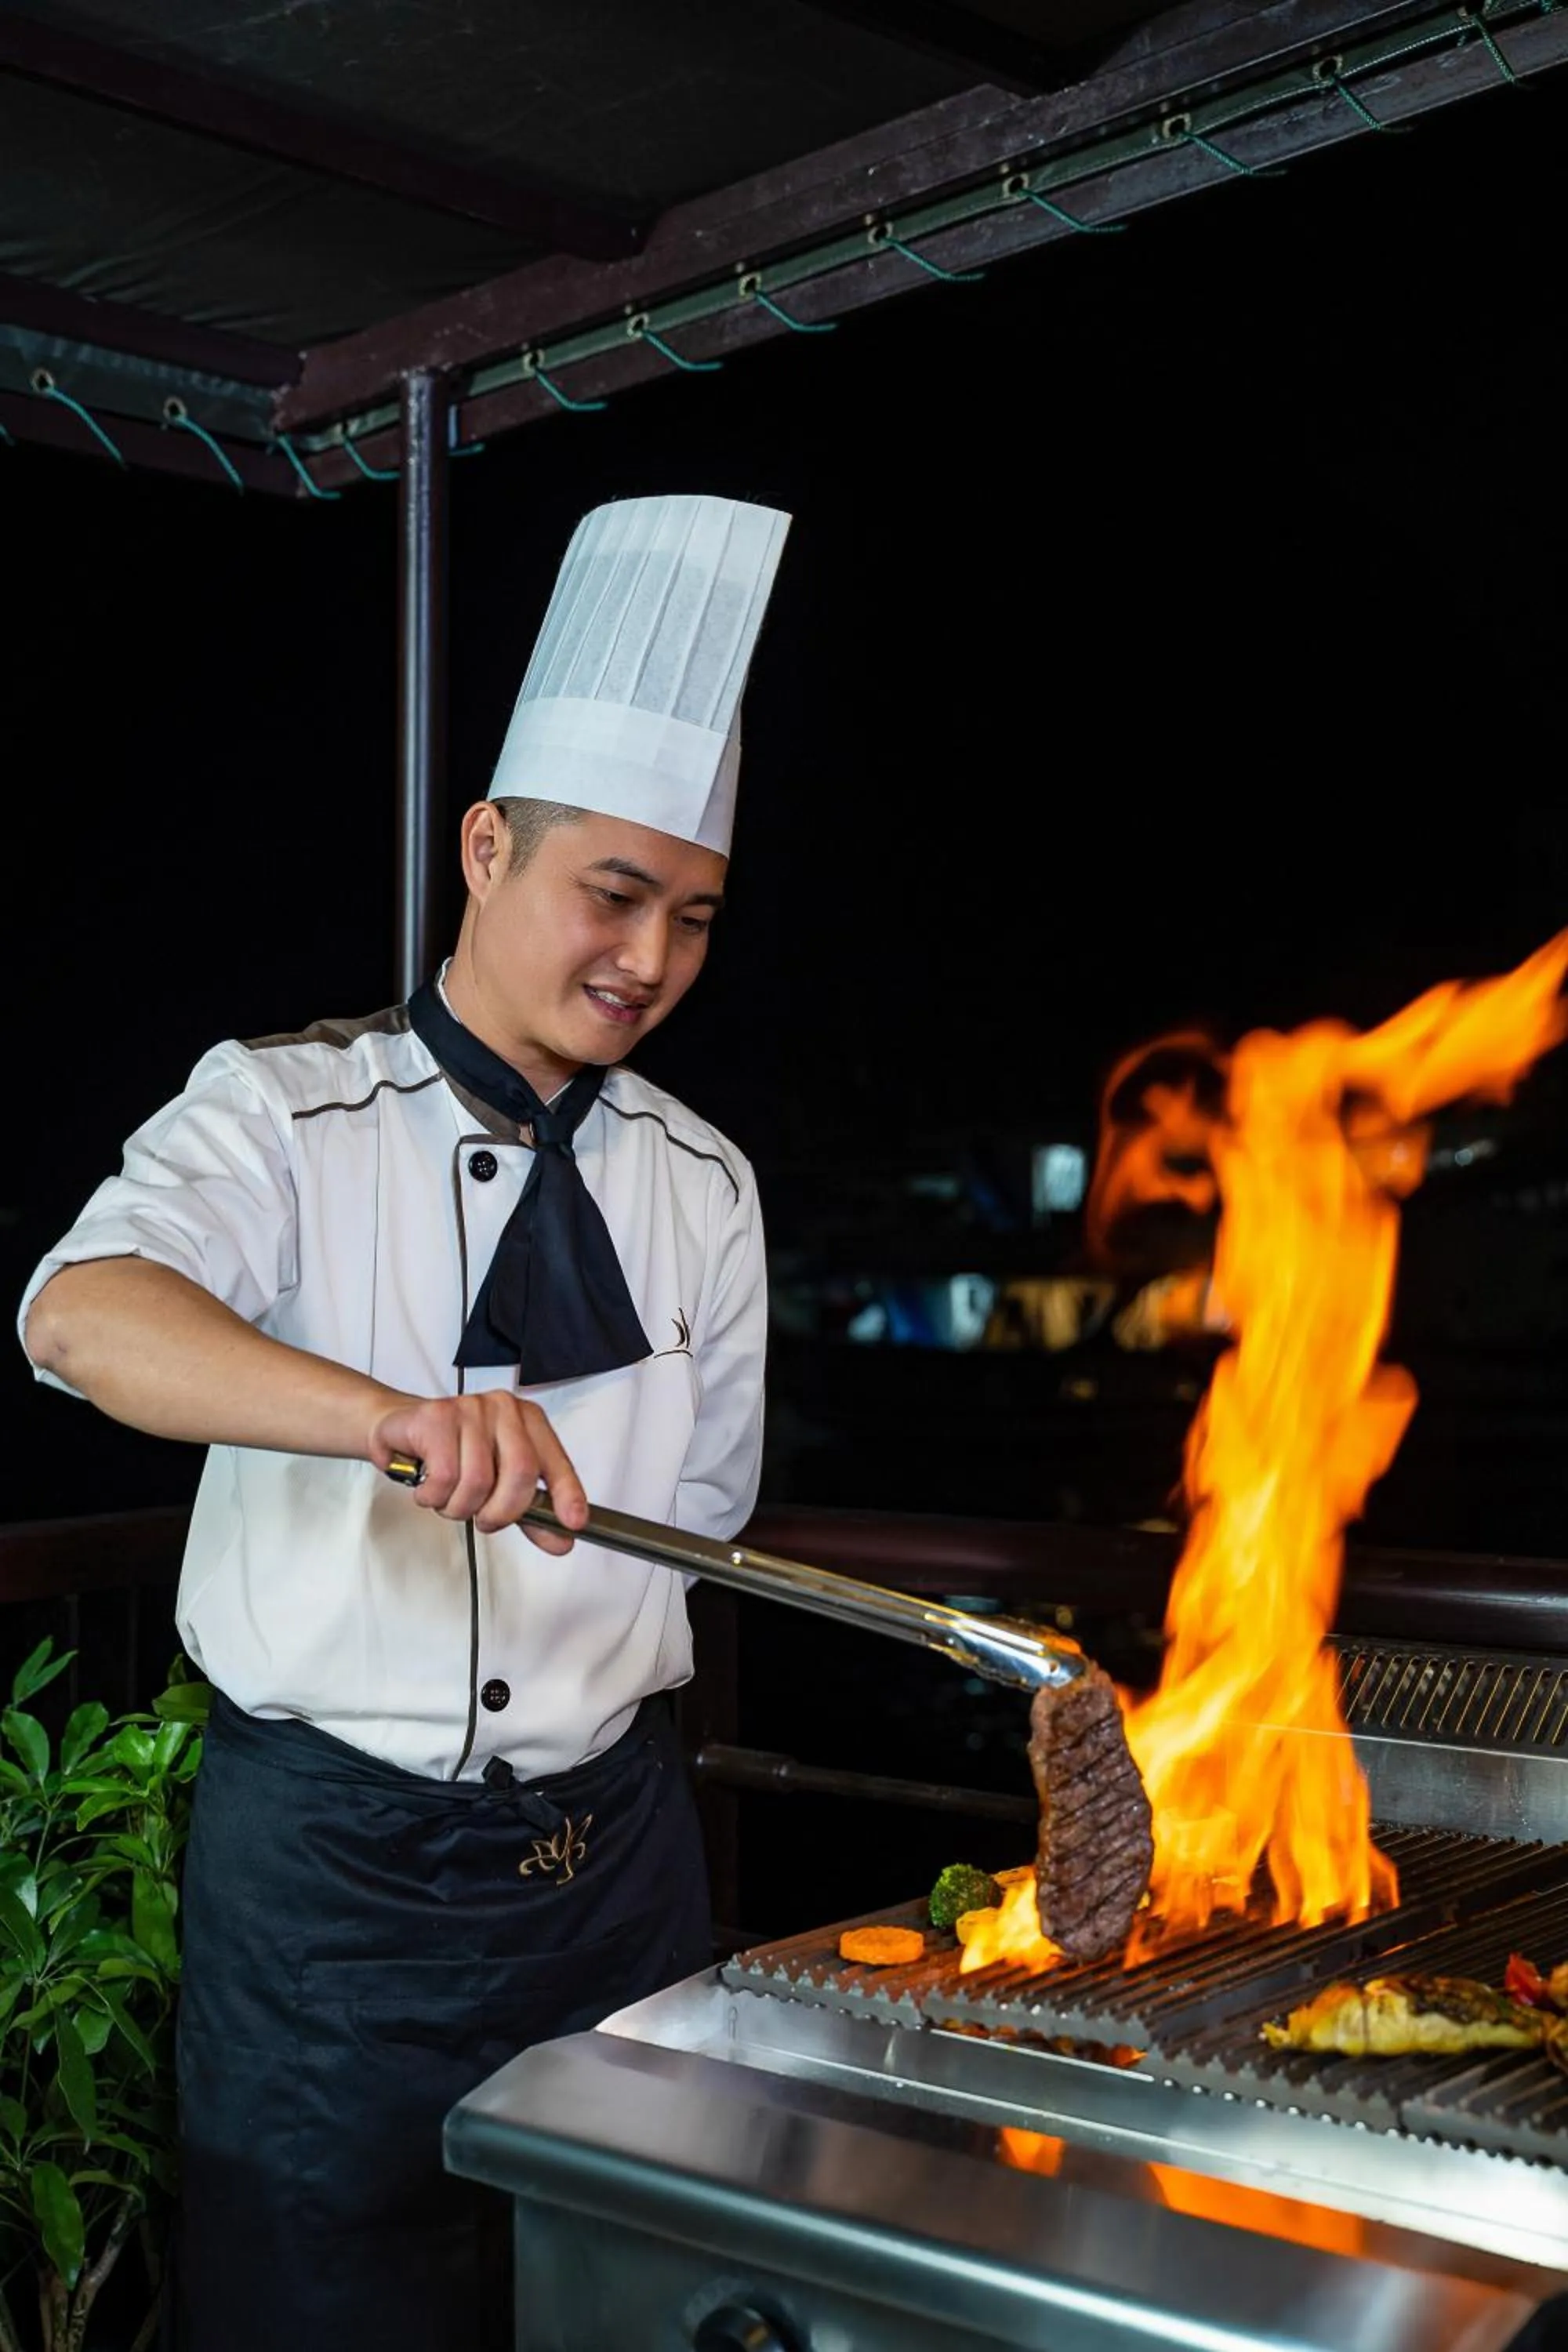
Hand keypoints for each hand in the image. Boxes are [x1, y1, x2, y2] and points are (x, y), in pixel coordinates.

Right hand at [368, 1392, 587, 1551]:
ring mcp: (469, 1408)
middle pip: (520, 1473)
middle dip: (500, 1512)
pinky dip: (434, 1495)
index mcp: (527, 1420)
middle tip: (483, 1519)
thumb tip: (562, 1541)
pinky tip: (428, 1486)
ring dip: (459, 1506)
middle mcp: (503, 1408)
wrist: (401, 1427)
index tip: (573, 1523)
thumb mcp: (498, 1483)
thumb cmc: (453, 1454)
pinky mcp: (435, 1416)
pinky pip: (444, 1475)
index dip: (567, 1493)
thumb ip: (530, 1513)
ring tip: (448, 1496)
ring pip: (478, 1480)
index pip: (554, 1461)